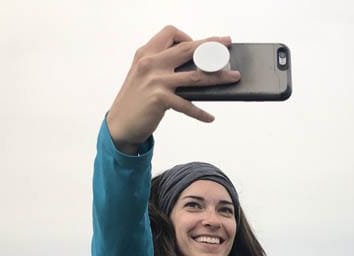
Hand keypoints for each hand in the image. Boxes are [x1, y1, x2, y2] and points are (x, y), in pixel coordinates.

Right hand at [106, 25, 240, 152]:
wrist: (120, 123)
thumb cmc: (136, 100)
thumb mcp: (145, 75)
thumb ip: (164, 66)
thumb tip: (196, 66)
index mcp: (146, 53)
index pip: (171, 33)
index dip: (188, 37)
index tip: (200, 45)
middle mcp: (151, 63)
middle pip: (188, 49)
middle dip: (211, 46)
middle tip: (227, 46)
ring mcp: (155, 80)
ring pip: (195, 75)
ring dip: (218, 77)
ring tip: (233, 78)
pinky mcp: (160, 99)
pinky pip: (187, 104)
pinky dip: (200, 112)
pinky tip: (209, 118)